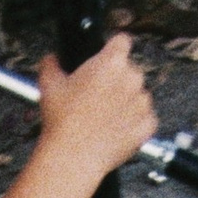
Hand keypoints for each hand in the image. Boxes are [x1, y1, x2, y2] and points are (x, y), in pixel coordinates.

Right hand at [36, 36, 156, 181]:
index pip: (122, 41)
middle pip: (129, 70)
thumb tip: (52, 59)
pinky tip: (116, 128)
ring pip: (138, 94)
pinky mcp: (148, 124)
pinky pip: (146, 118)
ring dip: (126, 101)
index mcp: (111, 62)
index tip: (107, 57)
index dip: (113, 49)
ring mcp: (142, 102)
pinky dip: (135, 123)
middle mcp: (132, 78)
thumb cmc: (63, 122)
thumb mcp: (48, 84)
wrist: (73, 157)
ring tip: (105, 116)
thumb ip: (52, 63)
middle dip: (117, 80)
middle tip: (98, 96)